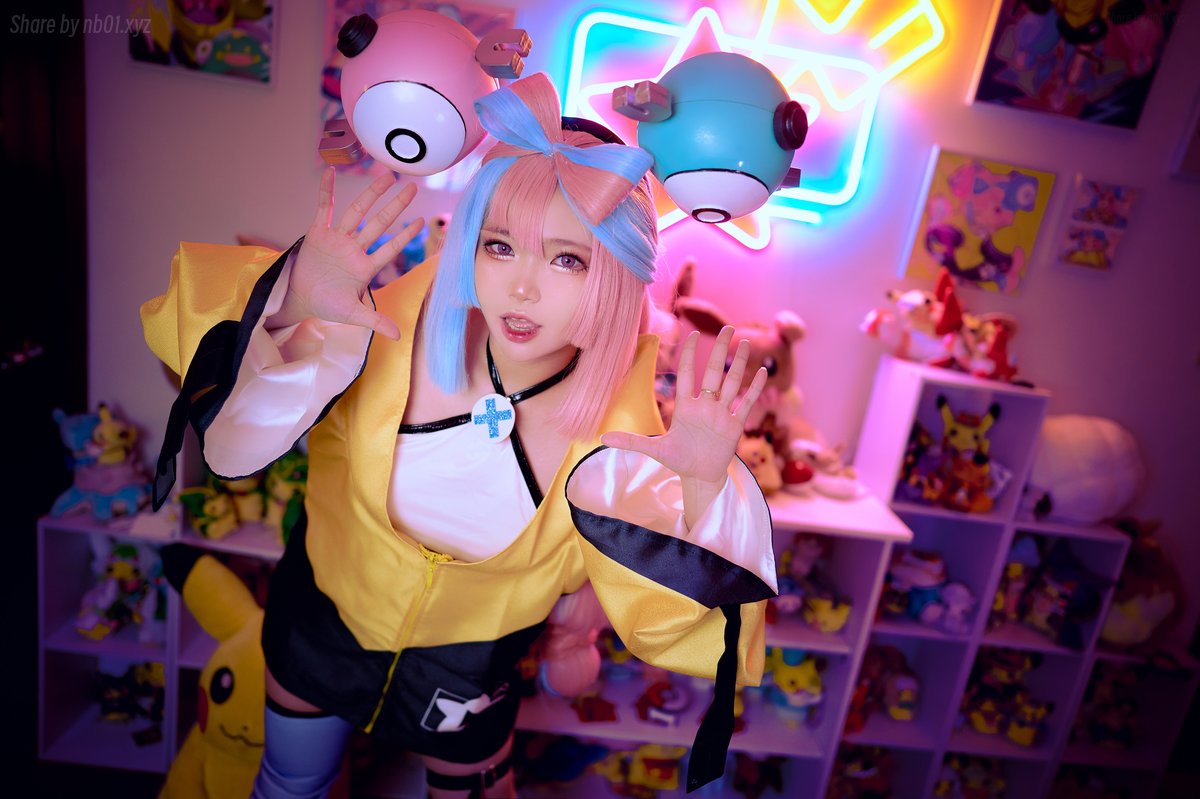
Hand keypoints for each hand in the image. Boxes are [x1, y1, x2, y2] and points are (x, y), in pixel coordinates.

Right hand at [269, 167, 423, 339]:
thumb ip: (375, 321)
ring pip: (357, 211)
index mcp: (365, 266)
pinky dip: (327, 191)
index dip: (405, 235)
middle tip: (413, 188)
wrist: (300, 300)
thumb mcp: (353, 314)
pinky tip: (330, 172)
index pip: (390, 248)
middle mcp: (355, 248)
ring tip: (387, 176)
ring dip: (371, 194)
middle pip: (379, 223)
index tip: (421, 221)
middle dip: (396, 206)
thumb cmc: (328, 306)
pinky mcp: (317, 233)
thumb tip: (398, 336)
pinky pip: (324, 208)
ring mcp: (337, 239)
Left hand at [602, 326, 767, 504]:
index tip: (693, 334)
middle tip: (728, 327)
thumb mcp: (654, 449)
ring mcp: (721, 413)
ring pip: (732, 383)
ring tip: (745, 342)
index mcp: (686, 406)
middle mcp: (705, 405)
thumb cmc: (678, 460)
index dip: (690, 354)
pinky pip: (746, 403)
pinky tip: (761, 371)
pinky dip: (754, 388)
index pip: (688, 374)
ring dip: (739, 363)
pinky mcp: (735, 425)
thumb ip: (631, 441)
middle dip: (720, 350)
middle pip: (713, 372)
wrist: (699, 476)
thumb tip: (602, 438)